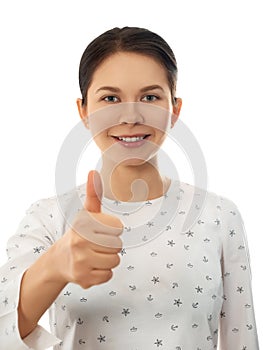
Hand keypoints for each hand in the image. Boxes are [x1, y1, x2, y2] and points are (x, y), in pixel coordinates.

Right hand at [53, 170, 122, 288]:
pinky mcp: (83, 279)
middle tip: (97, 245)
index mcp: (83, 223)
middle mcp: (79, 242)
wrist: (59, 260)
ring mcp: (80, 261)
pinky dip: (103, 273)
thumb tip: (93, 171)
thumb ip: (93, 193)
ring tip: (95, 255)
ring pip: (114, 261)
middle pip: (118, 246)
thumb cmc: (79, 233)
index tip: (102, 230)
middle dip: (111, 246)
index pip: (118, 228)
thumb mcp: (86, 212)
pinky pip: (108, 276)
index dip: (113, 229)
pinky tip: (91, 267)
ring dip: (108, 260)